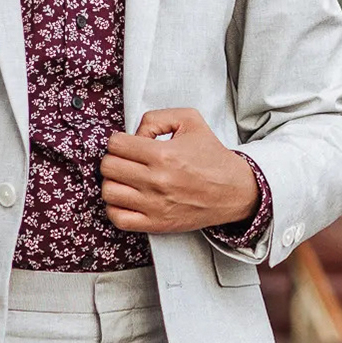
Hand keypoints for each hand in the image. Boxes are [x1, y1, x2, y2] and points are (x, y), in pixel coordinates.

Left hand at [99, 107, 258, 233]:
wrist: (234, 190)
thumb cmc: (211, 155)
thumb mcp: (190, 120)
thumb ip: (157, 118)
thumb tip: (134, 134)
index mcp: (163, 154)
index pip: (116, 144)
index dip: (119, 141)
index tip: (128, 144)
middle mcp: (157, 181)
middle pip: (108, 167)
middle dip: (114, 159)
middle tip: (126, 160)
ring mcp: (155, 205)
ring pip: (109, 192)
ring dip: (113, 182)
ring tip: (126, 179)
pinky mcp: (156, 224)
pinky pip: (118, 218)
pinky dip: (115, 208)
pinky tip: (127, 198)